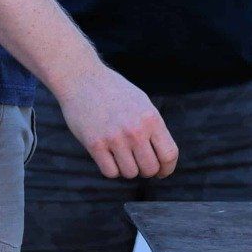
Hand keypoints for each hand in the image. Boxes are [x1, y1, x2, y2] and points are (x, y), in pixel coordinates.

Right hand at [58, 66, 178, 179]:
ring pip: (130, 173)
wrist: (82, 79)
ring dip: (127, 169)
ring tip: (122, 155)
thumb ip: (153, 128)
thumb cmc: (114, 92)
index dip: (167, 168)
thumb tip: (163, 158)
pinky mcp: (95, 144)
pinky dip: (111, 169)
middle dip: (146, 170)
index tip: (161, 172)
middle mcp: (135, 130)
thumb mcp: (142, 103)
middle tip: (139, 163)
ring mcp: (115, 138)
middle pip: (150, 168)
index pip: (169, 154)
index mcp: (151, 118)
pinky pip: (110, 172)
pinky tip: (109, 156)